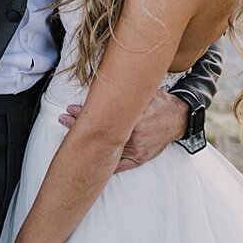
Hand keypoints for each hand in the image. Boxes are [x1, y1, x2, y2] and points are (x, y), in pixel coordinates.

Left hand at [59, 90, 188, 172]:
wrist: (179, 119)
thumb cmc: (160, 103)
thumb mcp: (145, 91)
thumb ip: (128, 88)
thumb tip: (108, 77)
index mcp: (136, 119)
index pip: (104, 118)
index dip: (85, 113)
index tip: (70, 109)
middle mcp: (135, 137)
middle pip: (101, 134)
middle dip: (80, 126)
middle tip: (64, 119)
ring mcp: (137, 150)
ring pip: (107, 149)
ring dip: (88, 143)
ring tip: (71, 137)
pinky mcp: (139, 159)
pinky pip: (118, 165)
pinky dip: (104, 163)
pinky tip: (88, 160)